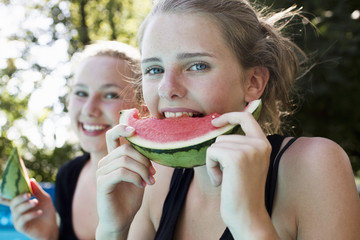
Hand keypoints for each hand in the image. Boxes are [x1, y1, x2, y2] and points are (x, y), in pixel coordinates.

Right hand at [9, 179, 57, 239]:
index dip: (4, 192)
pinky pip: (22, 220)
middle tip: (29, 194)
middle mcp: (16, 211)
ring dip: (26, 205)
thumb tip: (31, 179)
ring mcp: (17, 219)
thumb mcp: (44, 199)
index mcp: (20, 203)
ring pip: (16, 211)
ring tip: (36, 202)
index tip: (7, 184)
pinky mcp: (20, 227)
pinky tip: (40, 212)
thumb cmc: (46, 212)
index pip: (9, 197)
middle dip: (20, 197)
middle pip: (12, 203)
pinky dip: (30, 214)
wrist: (52, 226)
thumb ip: (37, 190)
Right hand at [96, 124, 154, 238]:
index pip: (113, 135)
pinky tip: (142, 185)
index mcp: (113, 157)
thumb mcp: (139, 175)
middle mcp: (105, 162)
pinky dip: (135, 177)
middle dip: (143, 160)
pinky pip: (120, 172)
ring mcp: (101, 172)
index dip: (122, 127)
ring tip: (149, 181)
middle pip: (125, 149)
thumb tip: (151, 146)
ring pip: (124, 160)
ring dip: (142, 170)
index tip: (135, 129)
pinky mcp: (102, 183)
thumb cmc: (130, 197)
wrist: (121, 219)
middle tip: (153, 173)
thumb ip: (141, 160)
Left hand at [206, 112, 274, 237]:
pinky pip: (211, 152)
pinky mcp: (236, 158)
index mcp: (264, 144)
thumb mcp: (247, 163)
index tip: (215, 121)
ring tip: (225, 179)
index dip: (229, 116)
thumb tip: (217, 127)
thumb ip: (240, 145)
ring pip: (216, 144)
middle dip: (217, 155)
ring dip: (214, 162)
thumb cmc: (242, 191)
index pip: (247, 117)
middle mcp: (259, 144)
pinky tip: (220, 181)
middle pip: (223, 136)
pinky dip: (210, 167)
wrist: (247, 215)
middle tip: (226, 175)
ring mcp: (249, 150)